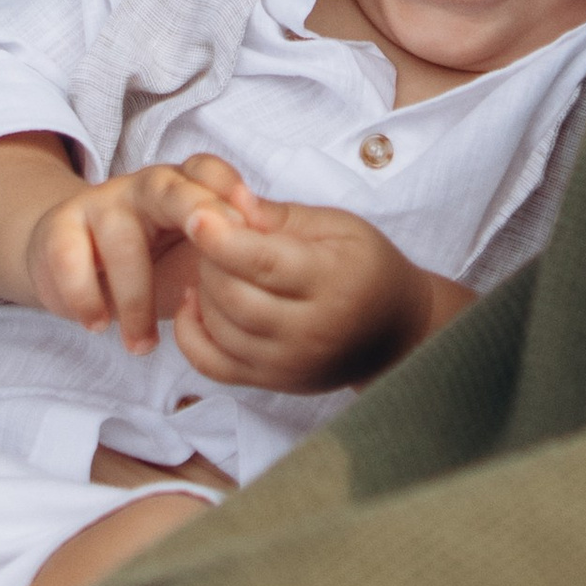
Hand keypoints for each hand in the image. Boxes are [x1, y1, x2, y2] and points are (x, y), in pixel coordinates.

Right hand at [21, 154, 241, 348]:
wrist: (69, 257)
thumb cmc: (147, 261)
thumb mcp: (191, 258)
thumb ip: (226, 256)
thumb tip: (274, 265)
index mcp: (182, 187)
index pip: (207, 170)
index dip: (229, 190)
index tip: (252, 224)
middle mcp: (142, 188)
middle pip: (168, 189)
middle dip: (196, 216)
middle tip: (214, 264)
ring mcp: (99, 204)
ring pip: (120, 239)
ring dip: (134, 299)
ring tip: (143, 346)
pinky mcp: (59, 229)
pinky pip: (68, 258)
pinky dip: (84, 296)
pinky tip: (98, 325)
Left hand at [160, 171, 463, 392]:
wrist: (395, 331)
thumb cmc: (365, 267)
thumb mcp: (337, 227)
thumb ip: (279, 216)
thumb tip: (227, 203)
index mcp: (332, 281)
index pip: (263, 263)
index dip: (221, 238)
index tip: (196, 214)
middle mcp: (311, 330)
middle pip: (233, 296)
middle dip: (210, 259)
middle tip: (215, 236)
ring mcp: (289, 363)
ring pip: (218, 327)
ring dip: (203, 289)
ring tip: (216, 264)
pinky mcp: (273, 382)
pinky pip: (210, 364)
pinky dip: (189, 333)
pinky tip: (197, 303)